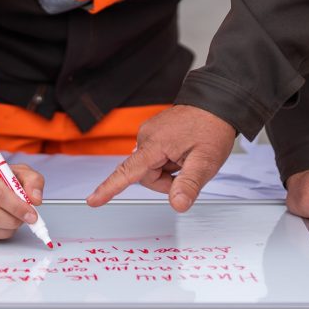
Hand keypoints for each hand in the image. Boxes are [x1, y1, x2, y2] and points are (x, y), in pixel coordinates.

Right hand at [87, 105, 235, 211]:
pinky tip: (182, 151)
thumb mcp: (206, 161)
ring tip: (187, 156)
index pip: (127, 172)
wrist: (216, 103)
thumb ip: (189, 184)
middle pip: (145, 175)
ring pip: (151, 167)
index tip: (92, 200)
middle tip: (187, 170)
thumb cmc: (211, 128)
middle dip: (166, 181)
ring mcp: (150, 133)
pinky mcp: (155, 132)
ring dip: (168, 170)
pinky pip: (156, 157)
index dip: (108, 188)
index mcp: (154, 144)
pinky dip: (169, 161)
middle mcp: (146, 136)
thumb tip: (177, 205)